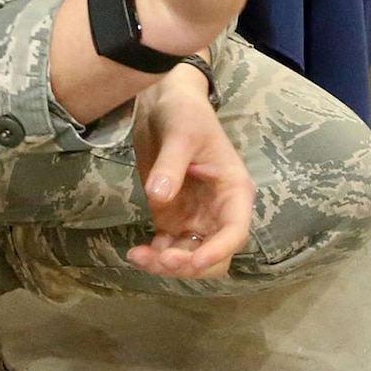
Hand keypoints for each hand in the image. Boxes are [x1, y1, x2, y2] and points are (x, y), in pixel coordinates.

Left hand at [129, 67, 254, 278]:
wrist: (163, 105)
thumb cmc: (185, 114)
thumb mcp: (181, 135)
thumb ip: (171, 166)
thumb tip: (158, 196)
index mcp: (234, 191)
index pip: (235, 232)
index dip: (218, 251)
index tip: (193, 262)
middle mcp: (219, 211)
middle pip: (215, 255)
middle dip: (190, 264)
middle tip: (162, 259)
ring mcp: (195, 218)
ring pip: (189, 256)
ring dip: (168, 265)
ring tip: (139, 256)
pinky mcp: (172, 218)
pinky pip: (167, 247)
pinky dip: (154, 256)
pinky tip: (135, 253)